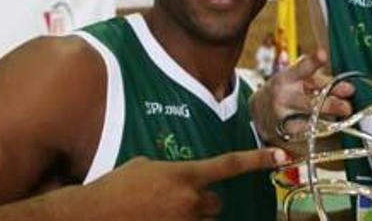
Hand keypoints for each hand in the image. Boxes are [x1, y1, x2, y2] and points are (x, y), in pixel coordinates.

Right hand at [84, 148, 286, 219]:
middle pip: (216, 202)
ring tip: (159, 213)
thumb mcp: (144, 167)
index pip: (229, 165)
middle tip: (172, 202)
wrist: (89, 215)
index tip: (281, 156)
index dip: (257, 160)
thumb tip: (180, 181)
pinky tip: (159, 218)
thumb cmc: (114, 188)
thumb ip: (171, 173)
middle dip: (200, 203)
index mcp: (184, 174)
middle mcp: (190, 200)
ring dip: (189, 218)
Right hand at [249, 49, 353, 147]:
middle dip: (331, 104)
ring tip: (343, 118)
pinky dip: (320, 132)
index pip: (301, 68)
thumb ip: (323, 81)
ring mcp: (281, 117)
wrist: (259, 111)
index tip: (323, 55)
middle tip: (347, 106)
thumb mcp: (297, 78)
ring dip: (329, 121)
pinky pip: (305, 135)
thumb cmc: (285, 90)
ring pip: (310, 122)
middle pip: (310, 101)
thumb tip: (349, 89)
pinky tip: (330, 130)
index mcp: (286, 78)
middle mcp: (282, 97)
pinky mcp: (283, 134)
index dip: (313, 61)